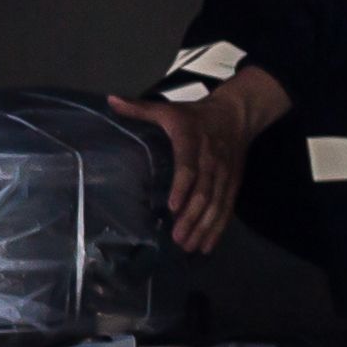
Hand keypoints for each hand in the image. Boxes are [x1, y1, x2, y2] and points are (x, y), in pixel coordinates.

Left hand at [108, 70, 286, 254]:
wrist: (237, 114)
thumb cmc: (195, 115)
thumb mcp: (167, 109)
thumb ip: (139, 109)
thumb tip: (110, 100)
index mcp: (192, 142)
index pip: (189, 166)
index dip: (182, 186)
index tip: (172, 206)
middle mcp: (211, 161)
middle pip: (204, 192)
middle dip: (192, 217)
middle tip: (177, 238)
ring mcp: (224, 175)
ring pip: (216, 204)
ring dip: (204, 227)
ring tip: (189, 246)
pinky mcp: (233, 184)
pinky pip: (227, 208)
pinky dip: (218, 227)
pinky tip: (207, 245)